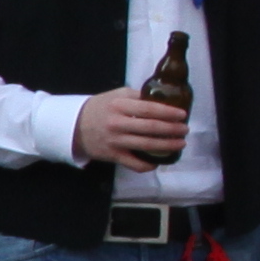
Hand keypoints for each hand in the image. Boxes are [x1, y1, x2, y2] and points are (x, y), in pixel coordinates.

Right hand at [72, 88, 188, 167]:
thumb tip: (162, 99)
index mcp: (119, 105)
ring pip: (146, 146)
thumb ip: (137, 97)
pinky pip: (134, 164)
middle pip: (151, 128)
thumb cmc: (100, 108)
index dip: (168, 113)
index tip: (182, 115)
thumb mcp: (116, 95)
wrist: (74, 125)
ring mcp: (115, 141)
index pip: (149, 109)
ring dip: (167, 146)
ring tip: (180, 143)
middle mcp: (118, 124)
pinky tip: (159, 161)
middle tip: (185, 130)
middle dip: (172, 130)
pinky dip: (149, 164)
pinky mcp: (113, 156)